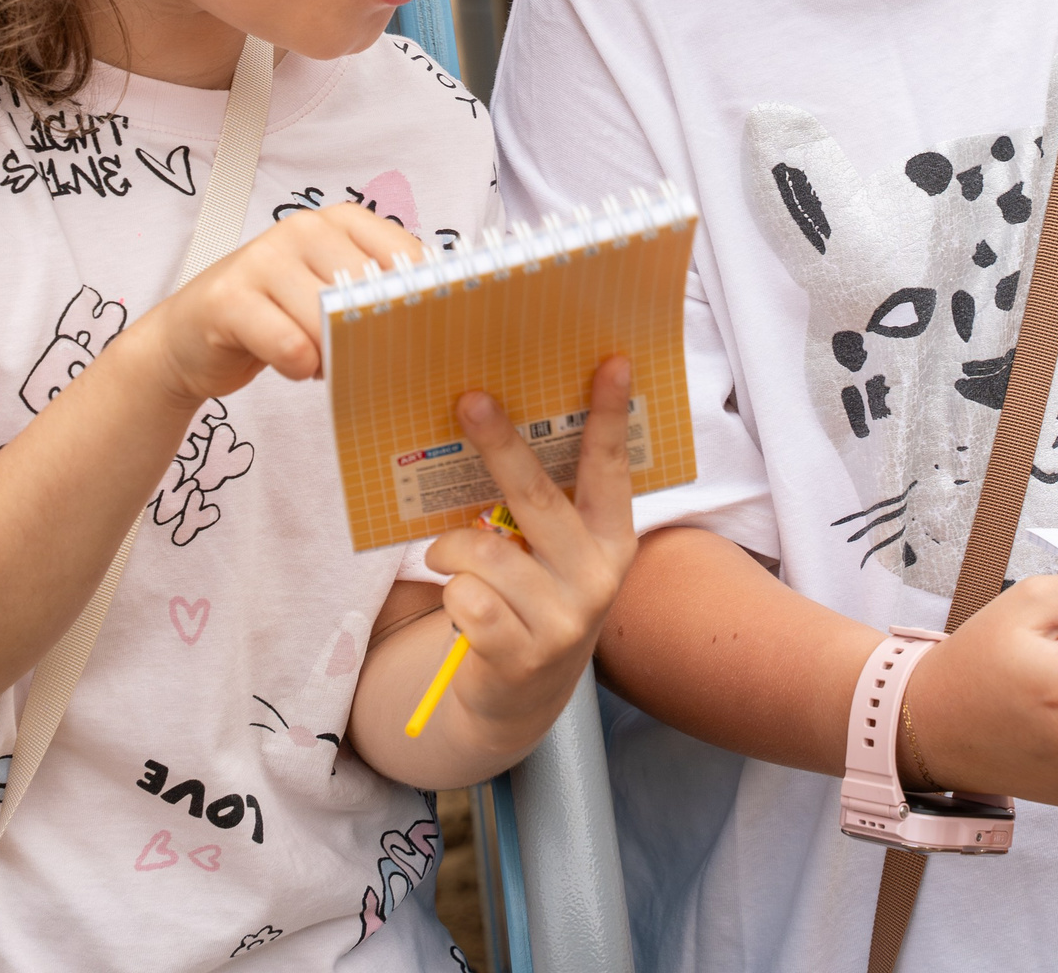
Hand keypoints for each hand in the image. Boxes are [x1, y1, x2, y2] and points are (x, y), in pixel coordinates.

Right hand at [139, 203, 423, 403]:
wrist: (190, 337)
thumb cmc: (275, 317)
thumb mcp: (331, 296)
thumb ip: (375, 295)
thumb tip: (435, 324)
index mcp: (339, 221)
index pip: (406, 255)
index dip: (425, 299)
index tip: (434, 333)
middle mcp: (304, 228)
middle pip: (370, 290)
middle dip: (378, 335)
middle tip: (372, 361)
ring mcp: (263, 258)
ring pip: (331, 320)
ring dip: (336, 356)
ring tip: (325, 361)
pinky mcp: (230, 298)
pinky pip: (291, 345)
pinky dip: (300, 367)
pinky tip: (293, 365)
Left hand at [421, 358, 638, 745]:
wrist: (520, 696)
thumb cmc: (531, 599)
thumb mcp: (553, 554)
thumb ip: (541, 506)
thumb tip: (493, 424)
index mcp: (612, 541)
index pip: (610, 469)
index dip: (609, 415)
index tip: (611, 361)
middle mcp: (597, 578)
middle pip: (538, 498)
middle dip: (500, 444)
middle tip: (469, 400)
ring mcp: (563, 620)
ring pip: (484, 553)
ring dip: (451, 548)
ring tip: (445, 556)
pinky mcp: (522, 655)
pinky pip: (465, 599)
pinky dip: (450, 593)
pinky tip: (461, 605)